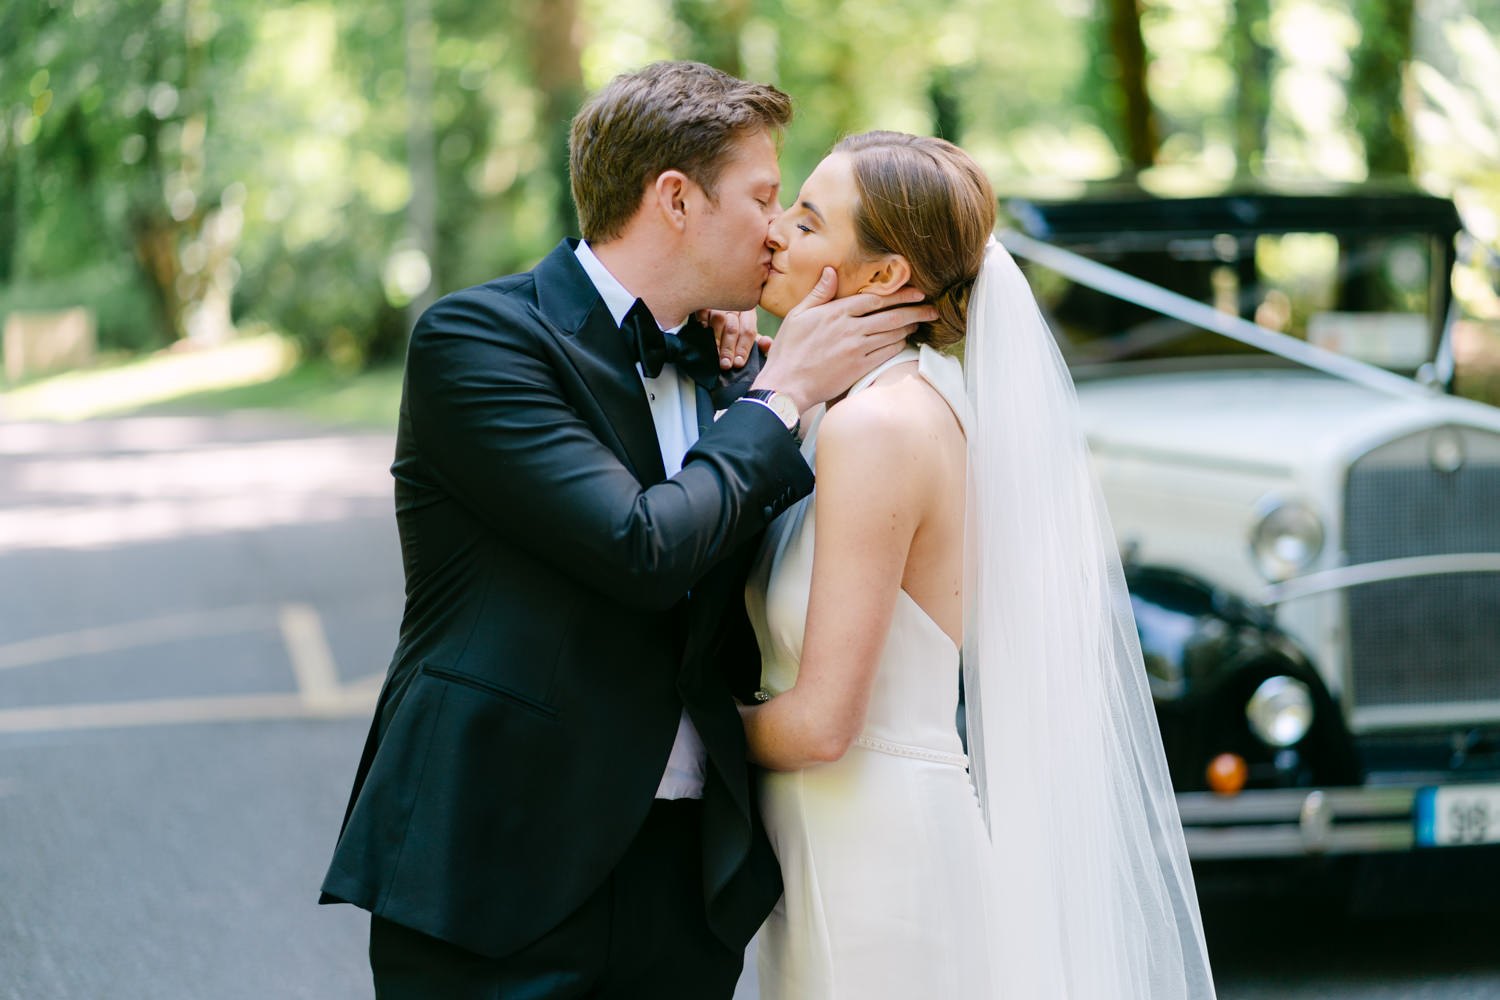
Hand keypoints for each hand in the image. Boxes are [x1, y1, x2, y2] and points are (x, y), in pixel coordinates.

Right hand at [699, 309, 773, 369]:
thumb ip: (758, 343)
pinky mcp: (703, 303)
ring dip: (716, 340)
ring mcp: (718, 303)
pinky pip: (702, 314)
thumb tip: (768, 344)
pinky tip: (704, 337)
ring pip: (718, 320)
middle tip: (725, 364)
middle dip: (728, 349)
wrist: (715, 308)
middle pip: (732, 328)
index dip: (743, 348)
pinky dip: (703, 326)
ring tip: (715, 354)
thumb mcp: (747, 334)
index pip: (748, 331)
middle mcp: (735, 306)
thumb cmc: (734, 325)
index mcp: (748, 313)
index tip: (738, 363)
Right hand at [751, 268, 935, 413]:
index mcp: (836, 312)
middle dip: (916, 310)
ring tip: (920, 323)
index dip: (899, 294)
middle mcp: (850, 329)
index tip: (916, 292)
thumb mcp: (798, 315)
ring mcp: (857, 349)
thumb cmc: (789, 350)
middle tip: (932, 308)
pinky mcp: (860, 367)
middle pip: (892, 316)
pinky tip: (904, 343)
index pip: (875, 298)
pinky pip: (887, 353)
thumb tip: (831, 271)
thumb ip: (819, 293)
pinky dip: (899, 346)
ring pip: (893, 334)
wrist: (787, 384)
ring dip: (910, 328)